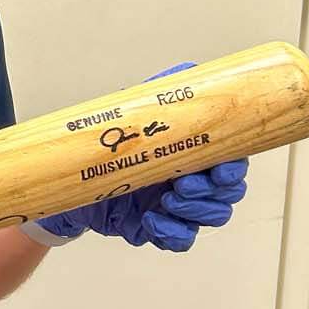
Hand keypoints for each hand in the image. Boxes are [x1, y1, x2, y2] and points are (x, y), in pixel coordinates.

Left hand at [34, 63, 248, 251]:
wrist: (75, 175)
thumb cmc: (110, 143)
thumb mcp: (132, 112)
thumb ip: (159, 93)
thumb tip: (186, 69)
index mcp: (192, 152)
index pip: (231, 162)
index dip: (233, 169)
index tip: (221, 169)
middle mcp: (191, 180)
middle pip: (227, 193)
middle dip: (212, 191)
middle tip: (184, 184)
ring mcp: (178, 206)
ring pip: (209, 217)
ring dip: (194, 212)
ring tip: (166, 202)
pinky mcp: (160, 227)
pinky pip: (181, 239)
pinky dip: (172, 234)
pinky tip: (152, 222)